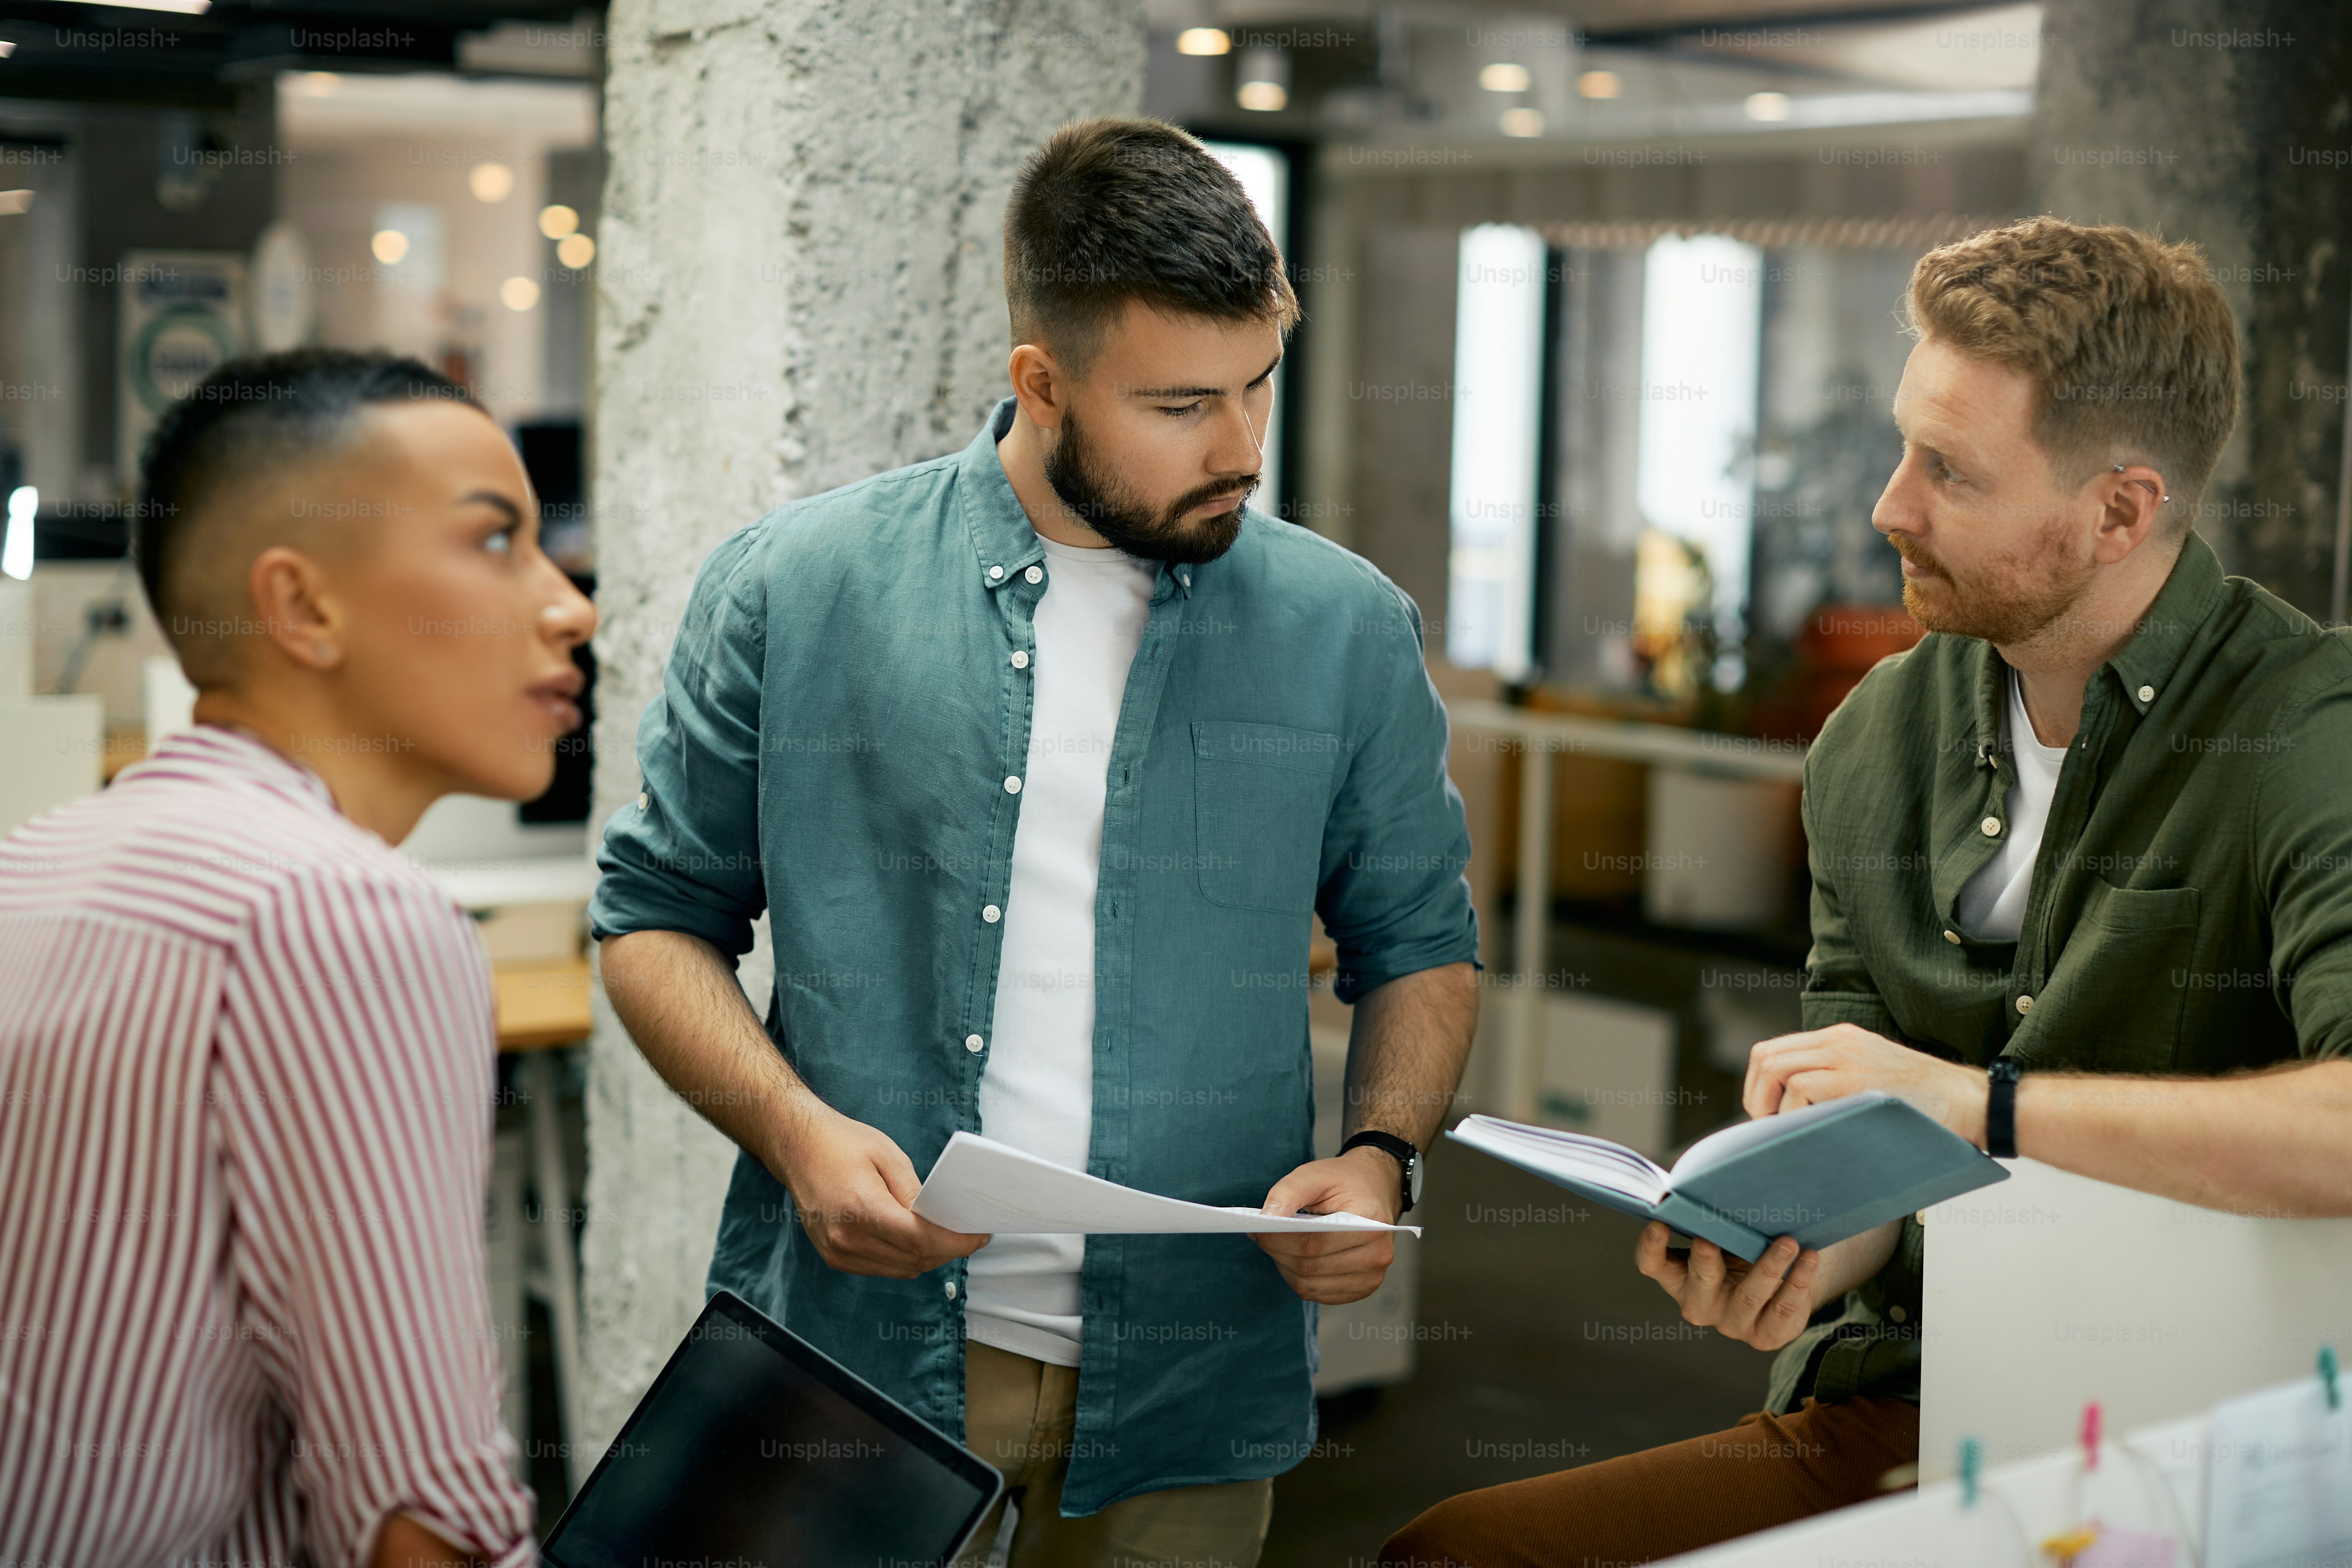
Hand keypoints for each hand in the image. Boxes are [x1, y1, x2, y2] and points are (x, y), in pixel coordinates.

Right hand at [773, 1106, 988, 1277]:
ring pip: (900, 1270)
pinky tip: (913, 1239)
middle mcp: (846, 1238)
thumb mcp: (888, 1155)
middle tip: (967, 1234)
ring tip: (944, 1236)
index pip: (921, 1241)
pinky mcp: (834, 1257)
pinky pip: (881, 1268)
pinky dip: (903, 1259)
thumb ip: (915, 1192)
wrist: (797, 1146)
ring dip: (926, 1258)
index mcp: (861, 1208)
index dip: (956, 1243)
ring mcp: (837, 1251)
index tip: (979, 1237)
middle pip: (914, 1261)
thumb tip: (940, 1219)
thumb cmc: (841, 1143)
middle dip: (947, 1251)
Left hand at [1251, 1146, 1401, 1304]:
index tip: (1257, 1229)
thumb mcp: (1315, 1174)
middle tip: (1261, 1235)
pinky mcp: (1361, 1289)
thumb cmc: (1344, 1182)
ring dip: (1286, 1267)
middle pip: (1310, 1267)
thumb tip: (1266, 1218)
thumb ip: (1288, 1192)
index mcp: (1371, 1223)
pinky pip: (1318, 1293)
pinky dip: (1299, 1278)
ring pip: (1310, 1285)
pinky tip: (1295, 1257)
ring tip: (1277, 1244)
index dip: (1279, 1239)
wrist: (1375, 1189)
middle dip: (1278, 1252)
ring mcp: (1371, 1277)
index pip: (1314, 1243)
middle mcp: (1377, 1255)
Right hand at [1634, 1223, 1821, 1351]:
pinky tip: (1809, 1258)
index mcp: (1679, 1276)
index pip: (1653, 1265)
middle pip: (1699, 1283)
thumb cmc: (1745, 1245)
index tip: (1661, 1220)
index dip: (1651, 1246)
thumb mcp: (1726, 1231)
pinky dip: (1798, 1282)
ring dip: (1768, 1267)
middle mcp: (1700, 1303)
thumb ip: (1714, 1214)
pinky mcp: (1765, 1336)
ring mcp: (1732, 1323)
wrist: (1785, 1278)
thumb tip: (1714, 1178)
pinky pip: (1783, 1310)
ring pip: (1748, 1297)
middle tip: (1710, 1235)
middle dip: (1705, 1259)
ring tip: (1788, 1241)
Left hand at [1745, 1022, 1989, 1145]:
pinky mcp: (1855, 1077)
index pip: (1774, 1050)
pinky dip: (1794, 1113)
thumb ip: (1834, 1086)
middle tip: (1770, 1128)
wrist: (1970, 1102)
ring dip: (1771, 1106)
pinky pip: (1802, 1088)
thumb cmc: (1924, 1106)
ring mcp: (1847, 1055)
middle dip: (1756, 1096)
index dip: (1757, 1085)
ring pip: (1777, 1069)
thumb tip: (1790, 1119)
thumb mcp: (1871, 1082)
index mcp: (1839, 1039)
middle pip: (1766, 1056)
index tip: (1765, 1116)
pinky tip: (1809, 1133)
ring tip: (1786, 1133)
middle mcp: (1838, 1040)